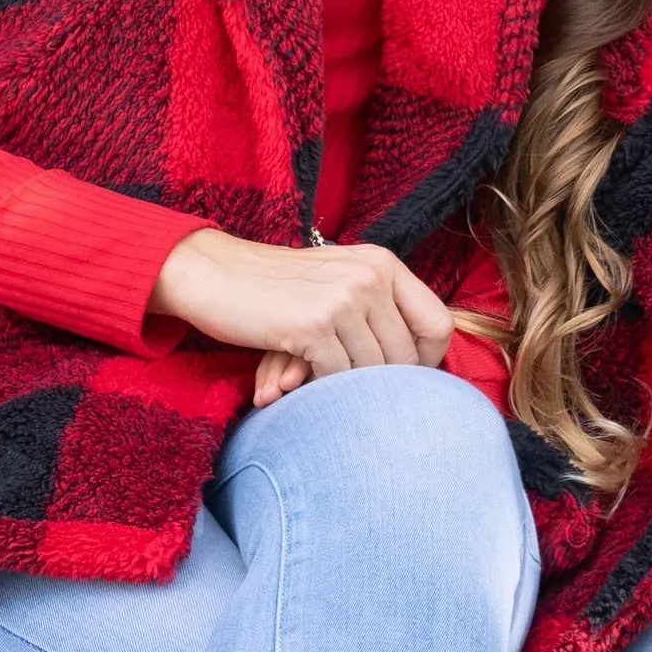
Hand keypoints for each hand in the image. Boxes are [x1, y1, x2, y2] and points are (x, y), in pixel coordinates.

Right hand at [149, 227, 452, 407]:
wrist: (213, 274)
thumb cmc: (276, 288)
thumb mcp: (338, 280)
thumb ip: (378, 308)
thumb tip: (420, 364)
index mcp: (383, 264)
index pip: (438, 323)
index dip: (426, 360)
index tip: (400, 375)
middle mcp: (370, 276)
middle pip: (406, 357)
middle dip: (381, 383)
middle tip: (349, 388)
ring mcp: (343, 299)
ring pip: (373, 372)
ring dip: (346, 387)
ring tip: (316, 378)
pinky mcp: (313, 325)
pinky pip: (338, 377)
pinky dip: (319, 387)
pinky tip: (294, 377)